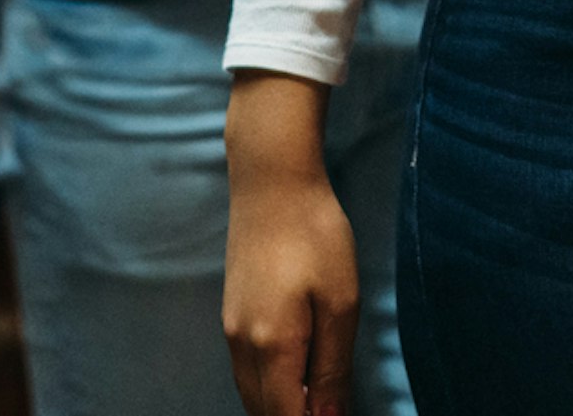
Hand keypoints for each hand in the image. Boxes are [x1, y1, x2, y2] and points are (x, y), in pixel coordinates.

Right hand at [225, 77, 357, 415]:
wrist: (272, 180)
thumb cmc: (314, 235)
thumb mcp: (340, 304)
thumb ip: (332, 369)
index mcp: (270, 347)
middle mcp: (241, 346)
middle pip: (263, 412)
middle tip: (333, 408)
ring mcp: (231, 330)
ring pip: (252, 393)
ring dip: (283, 405)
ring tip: (321, 396)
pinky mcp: (232, 314)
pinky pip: (248, 370)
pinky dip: (271, 385)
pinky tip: (300, 371)